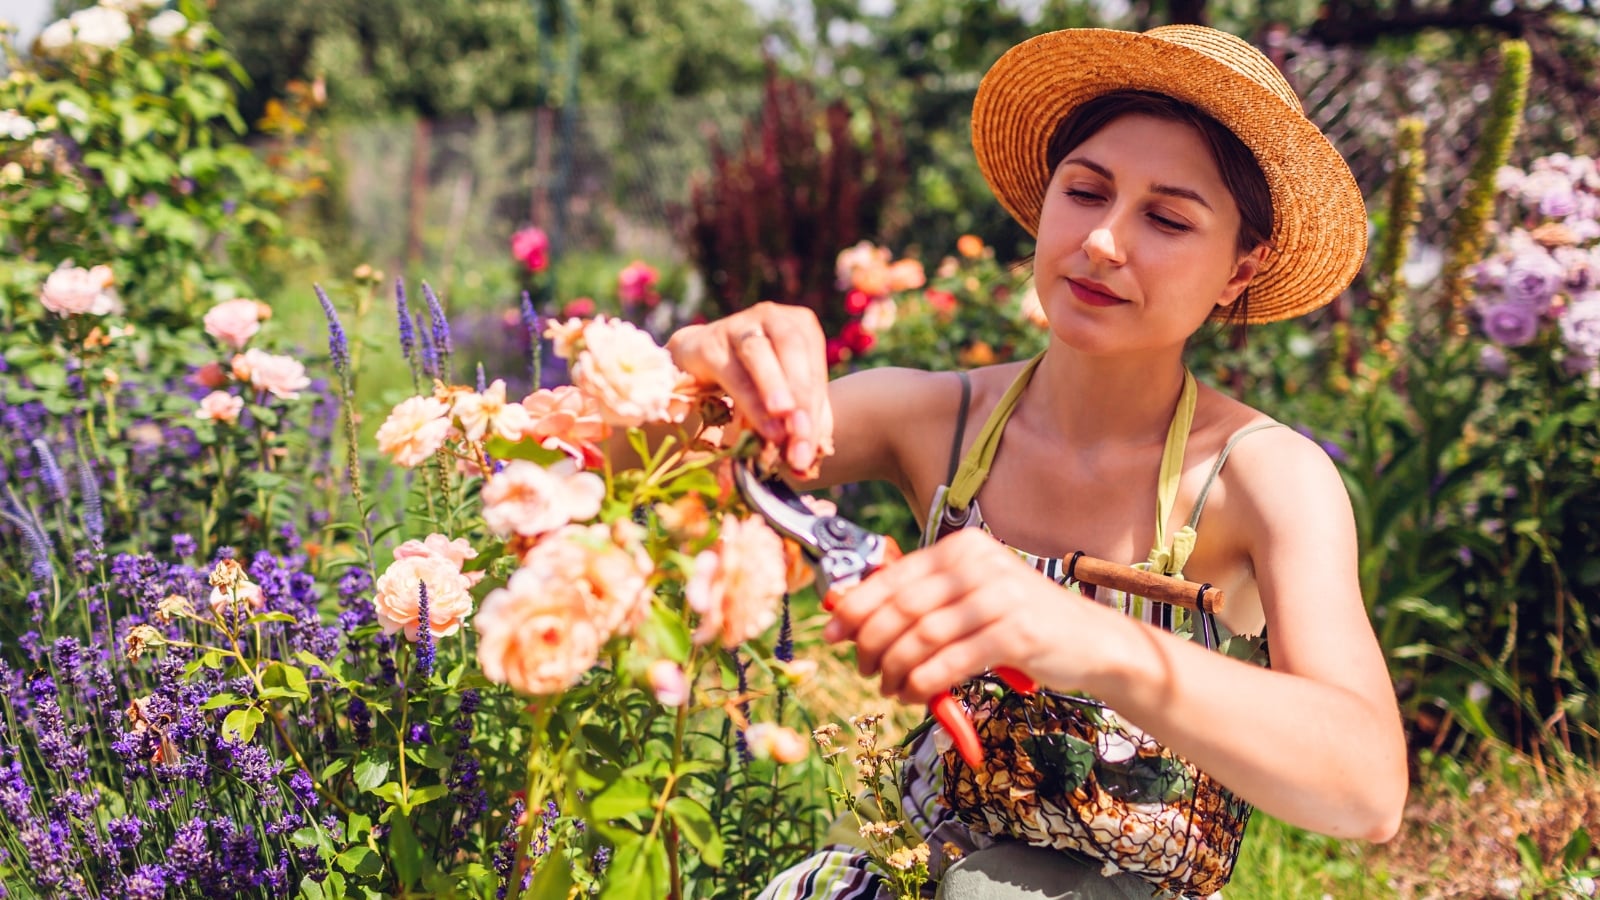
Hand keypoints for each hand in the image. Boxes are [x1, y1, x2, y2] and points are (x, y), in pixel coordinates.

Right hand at [666, 302, 832, 473]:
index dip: (815, 410)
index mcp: (801, 325)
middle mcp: (773, 317)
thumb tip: (813, 457)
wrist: (699, 358)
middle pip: (793, 351)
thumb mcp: (783, 394)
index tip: (810, 450)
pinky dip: (748, 401)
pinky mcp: (709, 341)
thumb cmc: (751, 376)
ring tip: (782, 429)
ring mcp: (739, 325)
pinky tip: (759, 424)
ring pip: (759, 355)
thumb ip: (800, 419)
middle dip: (800, 398)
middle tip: (802, 437)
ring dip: (773, 391)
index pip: (814, 368)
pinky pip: (731, 372)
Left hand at [823, 529, 1106, 704]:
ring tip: (890, 687)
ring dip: (896, 669)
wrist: (1089, 640)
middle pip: (902, 607)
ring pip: (921, 637)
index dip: (855, 607)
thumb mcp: (970, 596)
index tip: (831, 632)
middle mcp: (978, 564)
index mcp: (962, 548)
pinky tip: (915, 693)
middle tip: (862, 668)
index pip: (893, 576)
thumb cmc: (1020, 620)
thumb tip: (849, 612)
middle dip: (871, 643)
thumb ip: (922, 599)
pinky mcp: (1015, 633)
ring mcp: (999, 597)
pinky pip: (950, 661)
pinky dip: (924, 682)